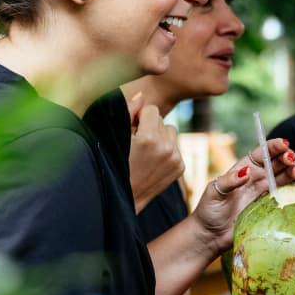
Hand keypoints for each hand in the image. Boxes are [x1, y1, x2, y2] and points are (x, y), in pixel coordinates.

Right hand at [126, 93, 183, 211]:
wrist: (124, 199)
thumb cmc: (113, 164)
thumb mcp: (115, 136)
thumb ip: (128, 111)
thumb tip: (141, 95)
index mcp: (149, 138)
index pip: (151, 109)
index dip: (138, 118)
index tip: (131, 130)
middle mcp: (166, 148)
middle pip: (161, 119)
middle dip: (149, 126)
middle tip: (136, 144)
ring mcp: (176, 159)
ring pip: (171, 131)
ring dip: (160, 136)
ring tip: (145, 151)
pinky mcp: (181, 167)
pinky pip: (175, 145)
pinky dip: (166, 149)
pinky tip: (153, 161)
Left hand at [191, 137, 294, 251]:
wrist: (211, 236)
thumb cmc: (209, 211)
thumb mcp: (214, 192)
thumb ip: (229, 181)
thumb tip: (247, 171)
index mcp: (242, 169)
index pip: (260, 153)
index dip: (273, 147)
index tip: (283, 144)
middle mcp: (255, 179)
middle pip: (275, 163)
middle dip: (286, 157)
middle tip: (291, 158)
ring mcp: (263, 193)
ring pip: (282, 177)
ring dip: (292, 171)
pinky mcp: (268, 208)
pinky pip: (283, 195)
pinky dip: (292, 189)